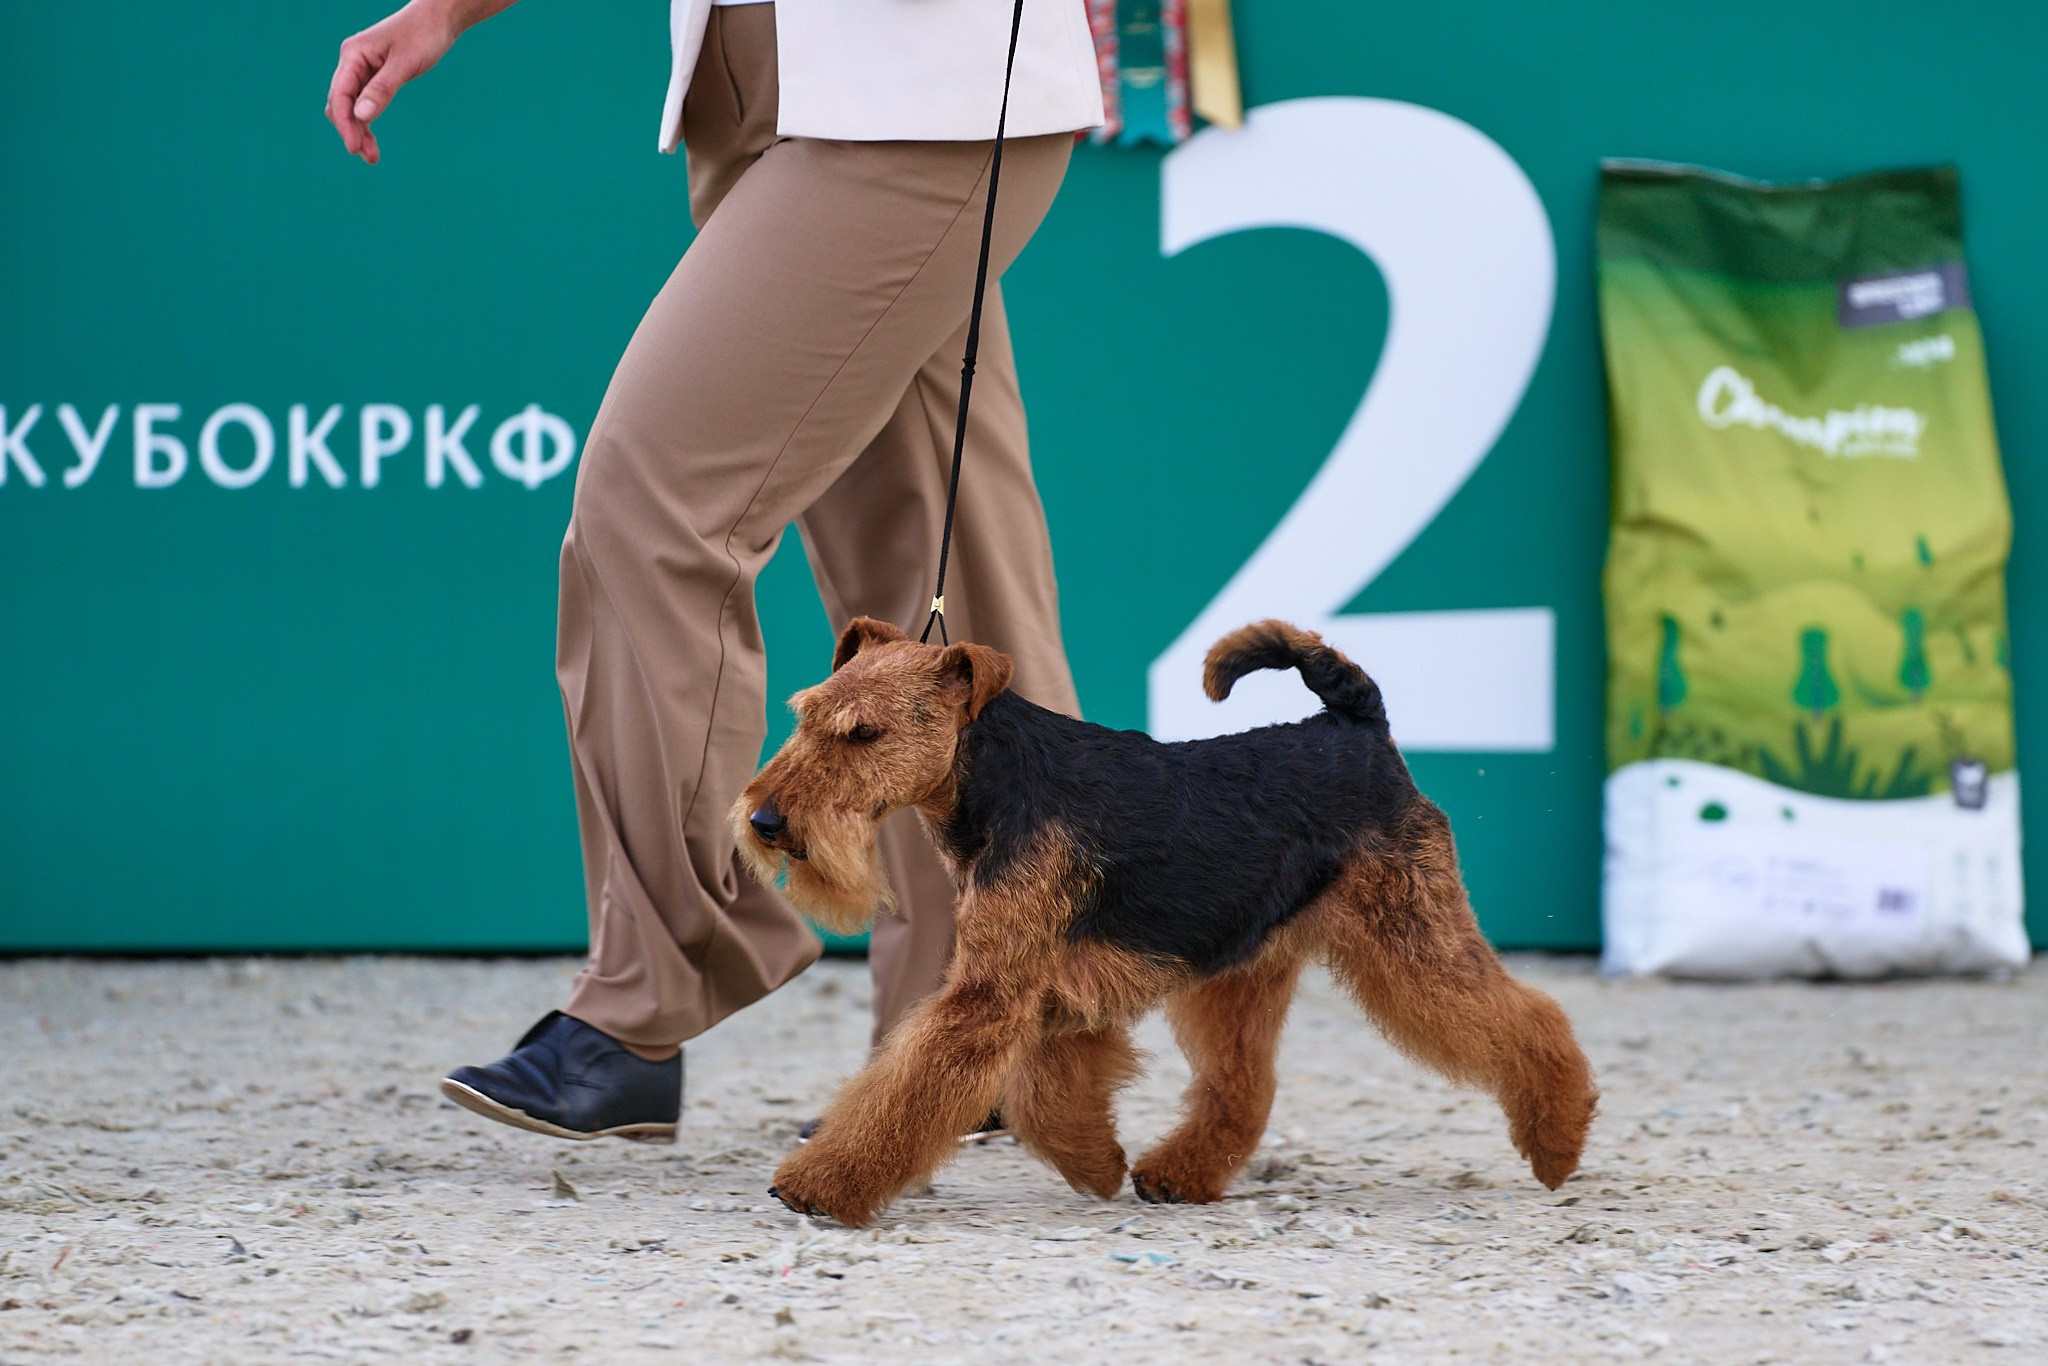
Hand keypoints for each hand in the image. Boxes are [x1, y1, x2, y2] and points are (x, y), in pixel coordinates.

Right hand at [326, 1, 466, 163]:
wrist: (438, 19)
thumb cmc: (423, 35)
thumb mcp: (404, 63)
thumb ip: (382, 89)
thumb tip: (362, 116)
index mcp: (353, 55)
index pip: (340, 95)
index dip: (345, 124)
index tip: (354, 148)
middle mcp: (352, 62)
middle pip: (341, 103)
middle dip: (351, 131)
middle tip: (369, 157)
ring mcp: (361, 69)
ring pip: (351, 106)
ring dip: (359, 131)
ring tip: (372, 157)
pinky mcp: (374, 76)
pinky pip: (363, 102)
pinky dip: (367, 121)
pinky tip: (373, 140)